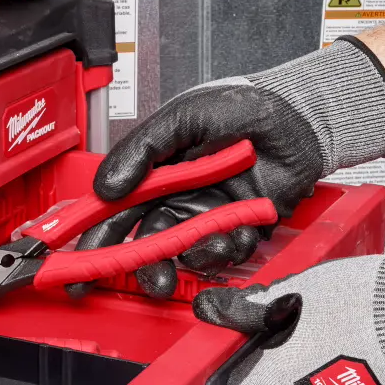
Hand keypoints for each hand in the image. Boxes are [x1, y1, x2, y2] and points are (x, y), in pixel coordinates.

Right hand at [88, 40, 384, 295]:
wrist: (300, 115)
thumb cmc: (243, 104)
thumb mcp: (183, 116)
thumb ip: (143, 149)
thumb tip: (107, 188)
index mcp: (158, 170)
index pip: (119, 207)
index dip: (99, 234)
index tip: (84, 258)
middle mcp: (181, 194)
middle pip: (150, 238)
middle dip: (145, 264)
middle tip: (149, 280)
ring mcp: (211, 212)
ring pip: (186, 250)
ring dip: (189, 257)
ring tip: (206, 246)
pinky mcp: (242, 226)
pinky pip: (225, 250)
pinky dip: (225, 249)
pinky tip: (232, 235)